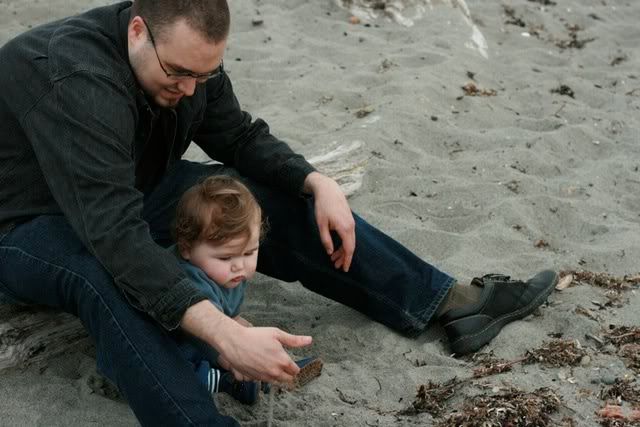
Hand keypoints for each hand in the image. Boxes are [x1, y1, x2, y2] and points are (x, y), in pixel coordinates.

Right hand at [182, 301, 311, 382]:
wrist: (234, 341)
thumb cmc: (255, 336)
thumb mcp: (277, 334)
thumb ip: (294, 340)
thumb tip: (309, 340)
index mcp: (283, 361)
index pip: (295, 371)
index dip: (294, 366)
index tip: (291, 361)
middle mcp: (274, 372)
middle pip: (287, 380)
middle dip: (288, 373)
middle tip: (284, 364)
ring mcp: (263, 376)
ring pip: (276, 381)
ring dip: (277, 375)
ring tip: (271, 364)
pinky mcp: (253, 378)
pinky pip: (263, 380)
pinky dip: (265, 376)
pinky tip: (261, 366)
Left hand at [303, 172, 355, 271]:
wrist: (329, 190)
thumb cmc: (323, 206)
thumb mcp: (321, 224)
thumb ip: (326, 239)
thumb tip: (329, 251)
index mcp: (345, 228)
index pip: (349, 249)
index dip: (347, 260)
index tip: (344, 269)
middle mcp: (351, 226)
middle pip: (351, 246)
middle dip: (344, 257)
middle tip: (336, 266)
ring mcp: (351, 223)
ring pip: (350, 241)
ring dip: (343, 251)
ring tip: (334, 258)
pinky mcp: (349, 220)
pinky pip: (349, 235)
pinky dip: (344, 243)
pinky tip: (337, 246)